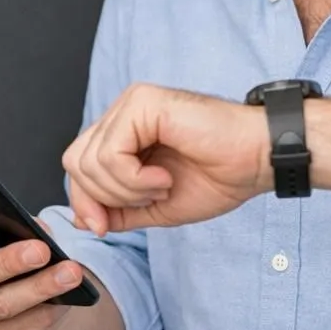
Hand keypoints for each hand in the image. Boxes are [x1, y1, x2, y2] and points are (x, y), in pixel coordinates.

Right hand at [0, 217, 86, 329]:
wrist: (19, 294)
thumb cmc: (3, 251)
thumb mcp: (3, 232)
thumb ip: (10, 225)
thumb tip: (34, 227)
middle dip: (6, 263)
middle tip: (39, 250)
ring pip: (0, 305)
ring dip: (38, 288)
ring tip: (69, 272)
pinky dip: (46, 312)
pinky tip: (66, 299)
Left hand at [62, 82, 267, 235]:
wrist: (255, 161)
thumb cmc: (218, 176)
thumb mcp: (154, 205)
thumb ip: (117, 209)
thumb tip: (80, 219)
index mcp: (124, 133)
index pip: (78, 166)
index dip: (85, 202)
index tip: (105, 226)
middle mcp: (123, 113)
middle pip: (75, 163)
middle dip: (103, 198)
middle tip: (146, 201)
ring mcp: (131, 104)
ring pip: (89, 161)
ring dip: (125, 189)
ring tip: (161, 187)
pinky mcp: (143, 103)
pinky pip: (110, 154)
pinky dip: (133, 179)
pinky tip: (163, 178)